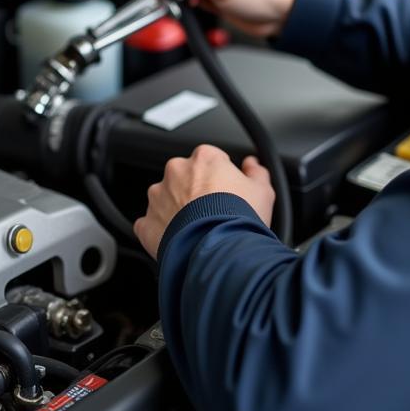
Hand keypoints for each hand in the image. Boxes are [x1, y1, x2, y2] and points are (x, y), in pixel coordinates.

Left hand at [134, 144, 274, 258]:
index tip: (226, 192)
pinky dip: (161, 232)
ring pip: (165, 199)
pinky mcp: (146, 222)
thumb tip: (252, 165)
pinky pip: (151, 224)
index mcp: (204, 159)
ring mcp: (158, 197)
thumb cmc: (240, 220)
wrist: (218, 251)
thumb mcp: (262, 192)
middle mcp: (176, 172)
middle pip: (184, 177)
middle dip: (194, 192)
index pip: (210, 160)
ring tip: (196, 230)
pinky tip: (179, 241)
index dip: (220, 177)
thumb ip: (257, 173)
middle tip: (212, 213)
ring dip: (177, 211)